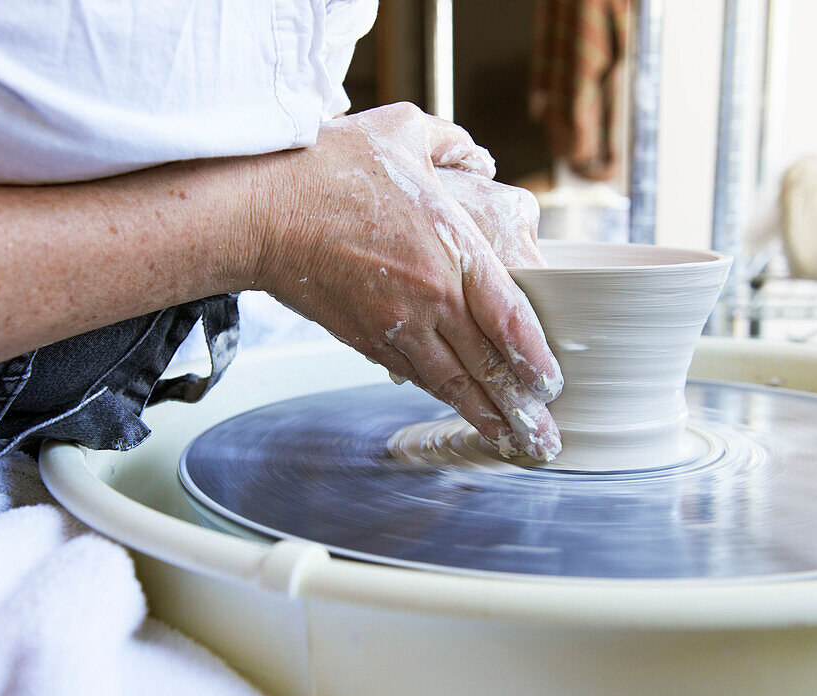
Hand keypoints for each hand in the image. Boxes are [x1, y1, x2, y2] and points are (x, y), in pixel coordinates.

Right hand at [249, 103, 562, 460]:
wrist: (262, 212)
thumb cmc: (328, 170)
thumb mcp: (402, 131)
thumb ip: (450, 143)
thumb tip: (480, 156)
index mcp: (452, 249)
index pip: (509, 317)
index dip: (535, 359)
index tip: (553, 385)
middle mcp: (430, 296)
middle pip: (487, 366)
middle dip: (521, 410)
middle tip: (546, 440)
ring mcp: (397, 324)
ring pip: (451, 383)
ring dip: (485, 418)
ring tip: (513, 443)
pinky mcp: (367, 339)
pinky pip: (414, 376)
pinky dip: (441, 397)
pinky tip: (460, 410)